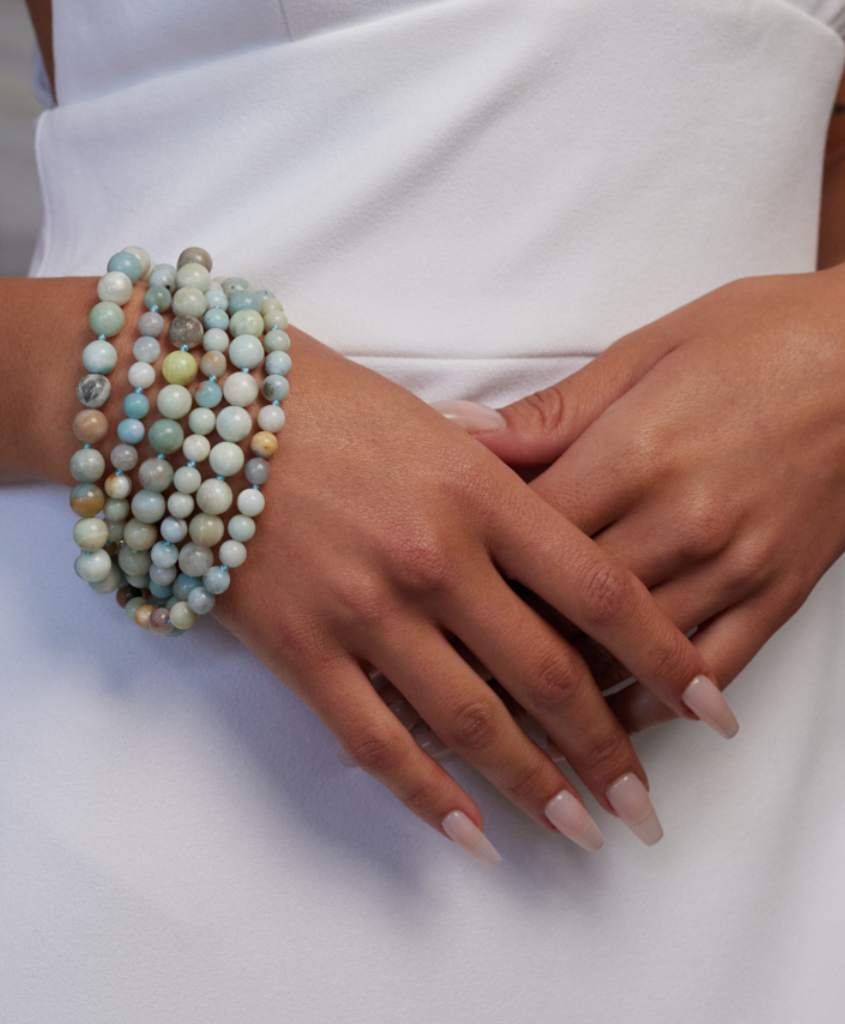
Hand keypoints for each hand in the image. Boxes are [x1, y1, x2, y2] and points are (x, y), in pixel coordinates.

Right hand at [212, 328, 721, 857]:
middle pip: (549, 675)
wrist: (189, 409)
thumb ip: (492, 471)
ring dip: (536, 788)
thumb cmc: (312, 400)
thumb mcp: (424, 418)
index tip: (708, 706)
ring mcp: (365, 612)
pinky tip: (472, 834)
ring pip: (473, 723)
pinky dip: (430, 798)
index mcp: (477, 492)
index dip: (665, 657)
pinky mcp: (301, 651)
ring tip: (580, 829)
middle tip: (643, 801)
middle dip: (607, 749)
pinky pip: (376, 743)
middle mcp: (434, 560)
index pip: (601, 592)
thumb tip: (539, 500)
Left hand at [469, 268, 844, 734]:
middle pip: (563, 612)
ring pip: (627, 659)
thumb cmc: (759, 338)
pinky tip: (609, 739)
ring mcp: (733, 568)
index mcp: (634, 457)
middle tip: (425, 704)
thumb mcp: (645, 352)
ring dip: (558, 707)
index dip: (458, 586)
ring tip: (493, 745)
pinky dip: (655, 712)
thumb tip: (459, 434)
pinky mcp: (776, 595)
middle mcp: (680, 524)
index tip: (410, 618)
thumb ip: (550, 414)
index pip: (523, 542)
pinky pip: (709, 673)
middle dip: (491, 660)